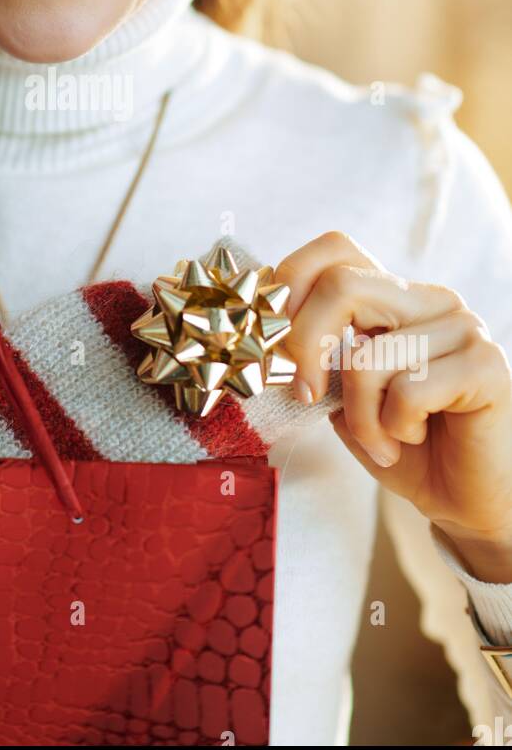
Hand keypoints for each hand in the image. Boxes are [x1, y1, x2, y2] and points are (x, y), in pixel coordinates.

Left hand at [273, 231, 511, 579]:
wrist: (466, 500)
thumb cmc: (405, 447)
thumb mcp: (343, 397)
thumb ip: (315, 359)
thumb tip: (264, 334)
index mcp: (395, 296)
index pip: (336, 249)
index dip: (290, 284)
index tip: (274, 341)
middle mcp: (430, 300)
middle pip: (342, 285)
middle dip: (305, 346)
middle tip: (305, 393)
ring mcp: (462, 327)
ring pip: (366, 355)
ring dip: (360, 416)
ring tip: (383, 439)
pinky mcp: (486, 365)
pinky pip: (408, 391)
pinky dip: (394, 429)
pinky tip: (413, 438)